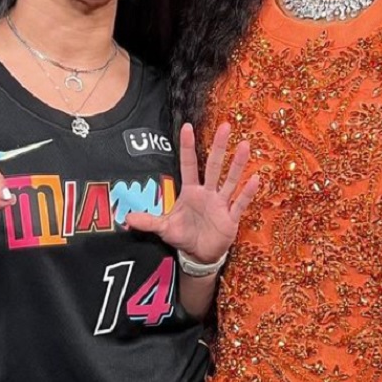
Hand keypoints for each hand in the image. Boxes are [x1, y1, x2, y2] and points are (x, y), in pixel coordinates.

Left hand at [123, 123, 259, 263]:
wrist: (200, 255)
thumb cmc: (184, 236)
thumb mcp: (165, 228)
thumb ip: (148, 221)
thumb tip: (127, 218)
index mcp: (191, 191)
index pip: (189, 165)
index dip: (188, 147)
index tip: (187, 127)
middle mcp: (208, 192)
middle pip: (213, 166)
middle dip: (218, 147)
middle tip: (224, 126)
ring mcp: (221, 203)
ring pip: (230, 180)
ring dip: (237, 164)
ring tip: (244, 146)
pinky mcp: (230, 217)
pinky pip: (240, 203)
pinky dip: (247, 192)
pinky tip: (255, 179)